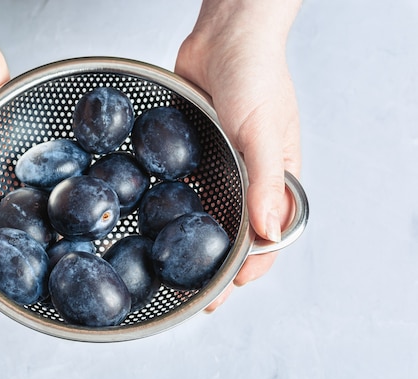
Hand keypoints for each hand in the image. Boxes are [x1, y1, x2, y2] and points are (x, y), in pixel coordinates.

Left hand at [175, 0, 301, 311]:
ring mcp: (217, 167)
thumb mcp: (263, 130)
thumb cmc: (255, 75)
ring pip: (204, 215)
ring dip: (189, 242)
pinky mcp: (191, 154)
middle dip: (214, 267)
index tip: (230, 289)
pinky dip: (171, 208)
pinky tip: (152, 224)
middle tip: (193, 295)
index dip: (252, 266)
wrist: (223, 36)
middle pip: (232, 233)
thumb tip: (268, 232)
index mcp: (274, 179)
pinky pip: (181, 187)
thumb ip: (266, 181)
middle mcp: (246, 178)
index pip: (269, 235)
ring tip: (167, 268)